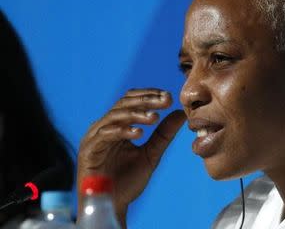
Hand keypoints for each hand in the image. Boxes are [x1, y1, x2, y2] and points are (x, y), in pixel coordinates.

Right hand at [77, 88, 185, 225]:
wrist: (113, 206)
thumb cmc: (128, 180)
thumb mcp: (151, 153)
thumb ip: (163, 134)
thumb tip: (180, 112)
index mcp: (117, 125)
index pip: (131, 100)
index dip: (149, 95)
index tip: (168, 96)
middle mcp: (104, 127)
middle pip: (124, 103)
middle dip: (146, 100)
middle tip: (165, 100)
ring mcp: (94, 137)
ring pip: (115, 116)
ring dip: (136, 114)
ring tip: (154, 118)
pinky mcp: (88, 150)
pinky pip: (105, 135)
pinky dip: (122, 131)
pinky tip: (139, 133)